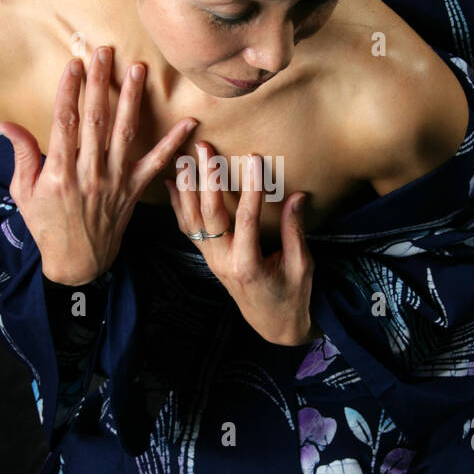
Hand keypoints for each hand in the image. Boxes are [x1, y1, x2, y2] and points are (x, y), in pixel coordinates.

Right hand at [0, 46, 198, 285]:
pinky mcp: (133, 191)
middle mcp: (88, 174)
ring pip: (125, 134)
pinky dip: (174, 143)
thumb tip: (5, 122)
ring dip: (133, 100)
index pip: (64, 123)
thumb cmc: (47, 225)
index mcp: (58, 173)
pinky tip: (189, 122)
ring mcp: (114, 182)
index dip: (69, 91)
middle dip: (100, 83)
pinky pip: (156, 164)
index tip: (75, 64)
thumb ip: (22, 154)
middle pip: (95, 121)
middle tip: (105, 53)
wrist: (77, 263)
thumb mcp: (24, 192)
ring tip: (138, 70)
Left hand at [165, 142, 320, 345]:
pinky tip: (173, 183)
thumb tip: (297, 196)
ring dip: (186, 188)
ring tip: (182, 158)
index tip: (255, 158)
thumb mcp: (301, 266)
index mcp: (249, 265)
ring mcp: (212, 261)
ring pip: (191, 220)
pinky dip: (178, 205)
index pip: (247, 219)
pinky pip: (188, 230)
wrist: (274, 324)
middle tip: (205, 148)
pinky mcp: (208, 259)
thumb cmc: (293, 297)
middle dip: (206, 178)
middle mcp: (223, 262)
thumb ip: (295, 231)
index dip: (251, 187)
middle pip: (210, 215)